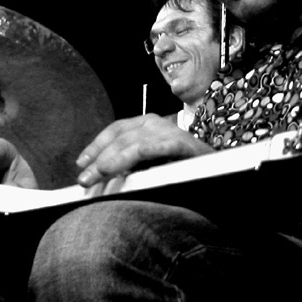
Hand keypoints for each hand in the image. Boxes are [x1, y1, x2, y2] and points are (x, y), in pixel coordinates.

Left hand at [75, 113, 213, 186]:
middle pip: (121, 137)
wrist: (220, 170)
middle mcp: (159, 123)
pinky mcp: (183, 145)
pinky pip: (154, 148)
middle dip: (99, 158)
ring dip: (112, 161)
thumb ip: (131, 164)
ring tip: (97, 176)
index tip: (82, 162)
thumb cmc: (182, 169)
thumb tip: (99, 175)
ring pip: (134, 142)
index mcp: (149, 124)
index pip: (117, 129)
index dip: (97, 145)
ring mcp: (171, 132)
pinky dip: (135, 156)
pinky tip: (122, 168)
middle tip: (84, 179)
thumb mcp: (152, 163)